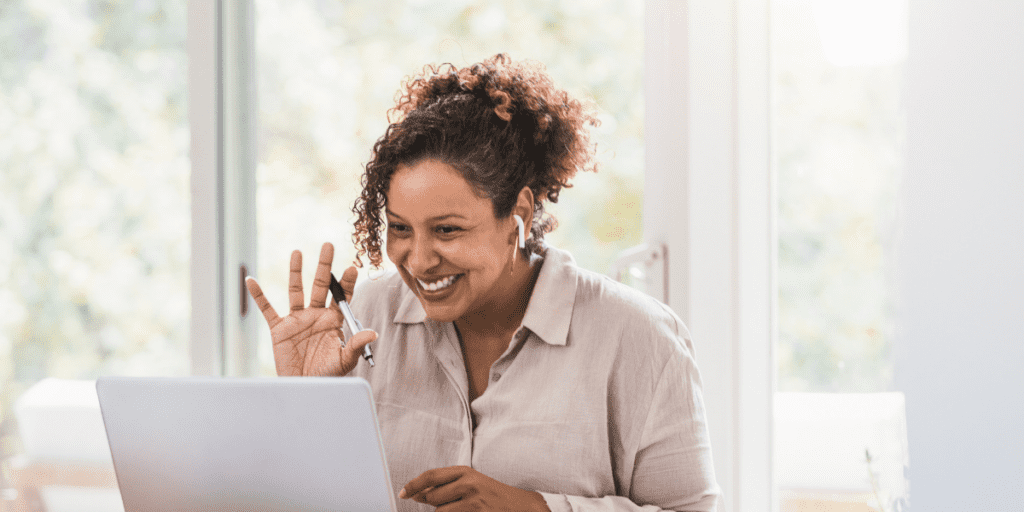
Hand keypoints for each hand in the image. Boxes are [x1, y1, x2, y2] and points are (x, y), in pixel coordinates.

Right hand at [245, 242, 376, 375]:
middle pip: (320, 285)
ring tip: (297, 252)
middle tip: (328, 245)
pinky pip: (267, 309)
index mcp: (334, 320)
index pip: (341, 296)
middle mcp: (316, 315)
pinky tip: (251, 281)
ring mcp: (297, 319)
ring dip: (296, 272)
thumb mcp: (345, 360)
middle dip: (324, 266)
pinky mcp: (279, 328)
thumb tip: (373, 333)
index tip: (352, 268)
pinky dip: (259, 296)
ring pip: (296, 290)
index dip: (346, 282)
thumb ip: (356, 345)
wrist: (304, 388)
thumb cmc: (328, 375)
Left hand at [399, 466, 549, 511]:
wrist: (521, 506)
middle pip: (432, 497)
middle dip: (433, 504)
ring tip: (464, 509)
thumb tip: (418, 493)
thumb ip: (447, 486)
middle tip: (450, 504)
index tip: (402, 493)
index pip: (430, 476)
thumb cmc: (493, 495)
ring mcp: (473, 500)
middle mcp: (468, 483)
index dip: (413, 485)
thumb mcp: (471, 483)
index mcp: (465, 471)